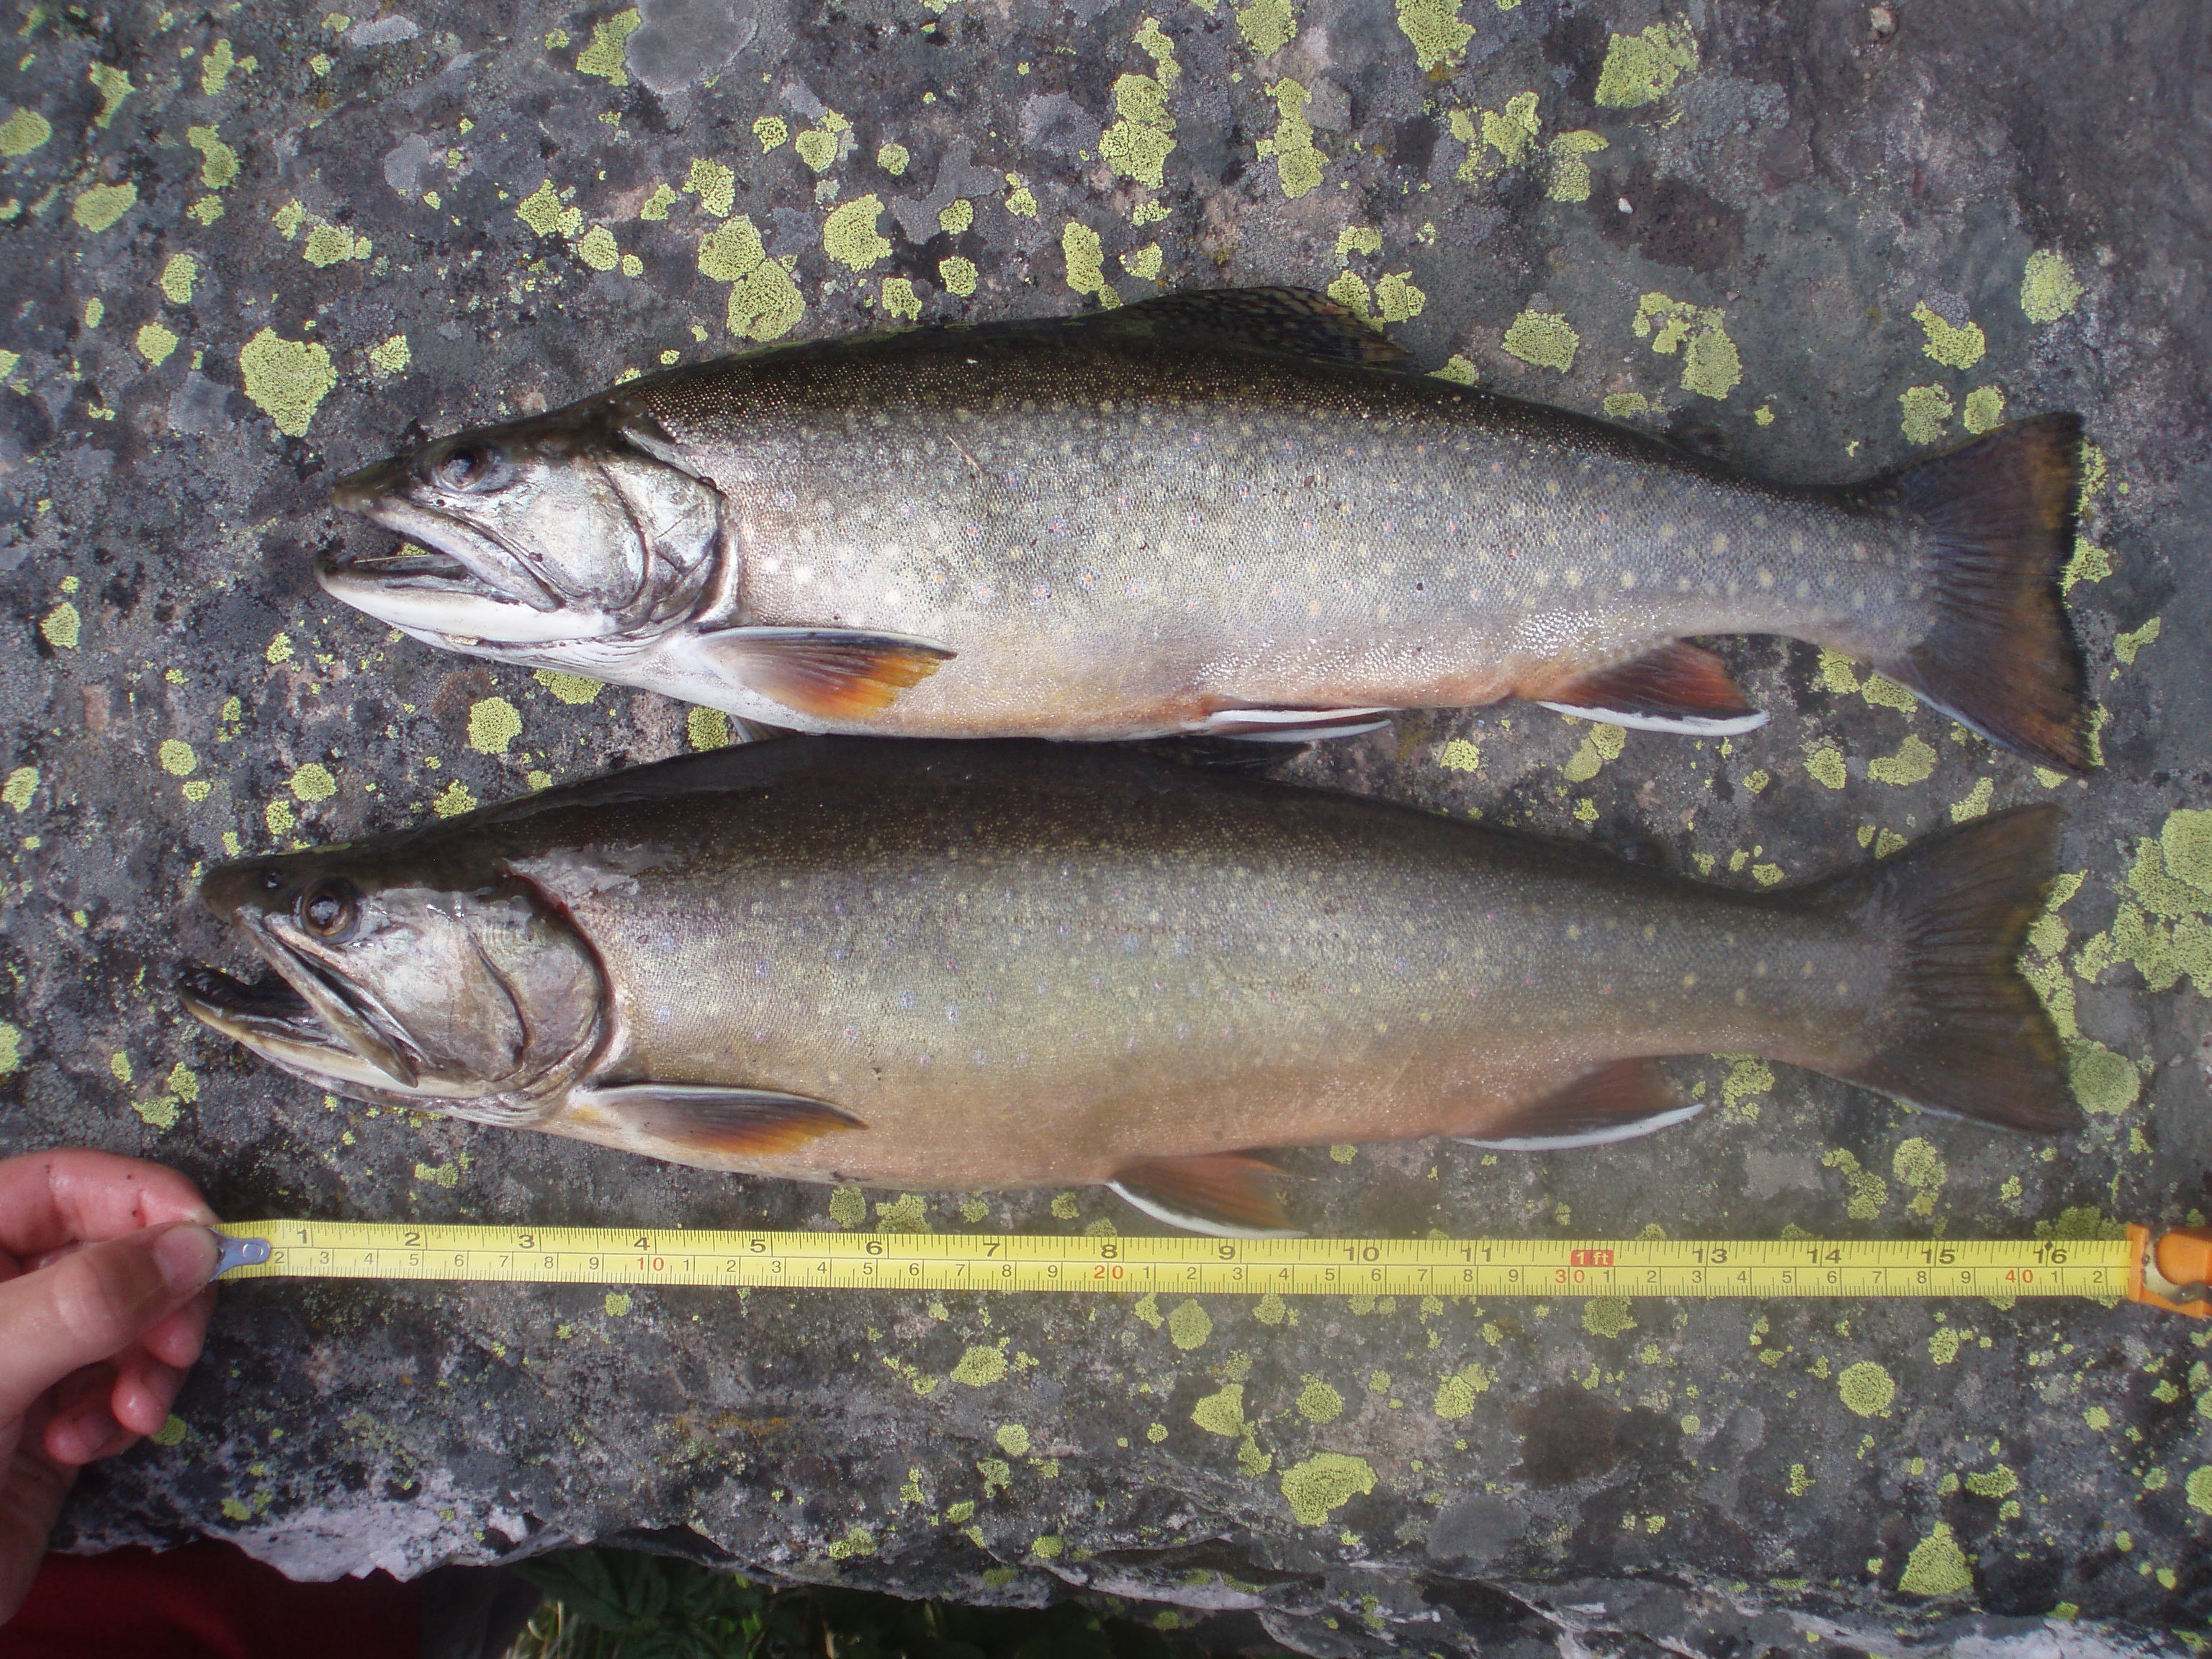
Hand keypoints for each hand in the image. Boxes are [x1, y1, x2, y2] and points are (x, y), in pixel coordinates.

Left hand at [0, 1150, 220, 1622]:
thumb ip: (88, 1298)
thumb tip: (198, 1245)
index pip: (61, 1184)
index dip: (141, 1200)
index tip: (207, 1241)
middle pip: (111, 1252)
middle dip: (156, 1300)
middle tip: (178, 1346)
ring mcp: (21, 1358)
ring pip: (128, 1322)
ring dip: (145, 1367)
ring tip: (129, 1416)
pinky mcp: (45, 1418)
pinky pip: (115, 1387)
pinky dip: (119, 1415)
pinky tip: (82, 1448)